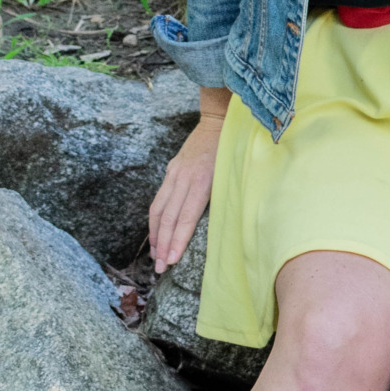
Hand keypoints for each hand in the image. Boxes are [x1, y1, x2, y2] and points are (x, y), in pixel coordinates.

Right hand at [149, 113, 223, 272]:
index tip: (171, 260)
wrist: (219, 122)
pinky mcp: (171, 171)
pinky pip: (159, 199)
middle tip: (160, 268)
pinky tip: (155, 234)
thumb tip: (218, 227)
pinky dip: (155, 219)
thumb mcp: (234, 175)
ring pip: (159, 210)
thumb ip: (223, 198)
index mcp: (202, 182)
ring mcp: (174, 174)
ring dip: (155, 236)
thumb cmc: (234, 151)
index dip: (177, 241)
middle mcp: (183, 179)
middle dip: (163, 245)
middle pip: (169, 218)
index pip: (186, 218)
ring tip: (155, 257)